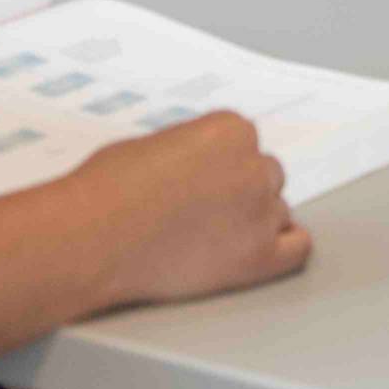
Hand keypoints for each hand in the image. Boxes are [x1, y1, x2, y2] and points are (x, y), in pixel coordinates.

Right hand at [67, 112, 311, 307]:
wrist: (92, 238)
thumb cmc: (108, 191)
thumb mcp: (152, 145)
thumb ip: (192, 151)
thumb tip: (198, 168)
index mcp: (231, 130)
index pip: (245, 144)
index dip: (220, 166)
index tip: (203, 181)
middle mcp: (254, 166)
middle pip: (266, 176)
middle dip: (239, 192)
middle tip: (205, 211)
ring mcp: (260, 213)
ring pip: (277, 212)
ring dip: (253, 221)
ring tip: (212, 237)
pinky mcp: (258, 258)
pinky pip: (297, 249)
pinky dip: (281, 249)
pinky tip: (260, 250)